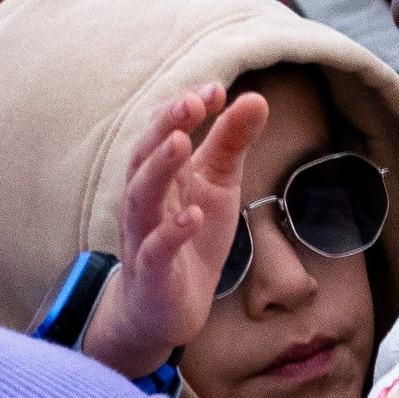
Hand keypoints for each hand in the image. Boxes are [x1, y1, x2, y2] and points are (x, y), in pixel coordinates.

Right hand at [82, 83, 268, 378]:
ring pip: (142, 195)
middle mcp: (144, 198)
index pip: (165, 131)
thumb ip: (231, 143)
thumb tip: (256, 98)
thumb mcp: (218, 185)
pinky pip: (157, 248)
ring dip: (160, 168)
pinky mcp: (152, 271)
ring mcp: (144, 234)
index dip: (186, 109)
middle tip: (193, 101)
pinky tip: (193, 216)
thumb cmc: (190, 237)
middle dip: (167, 126)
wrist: (166, 307)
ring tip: (183, 142)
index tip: (216, 89)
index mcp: (160, 172)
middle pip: (145, 155)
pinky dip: (172, 231)